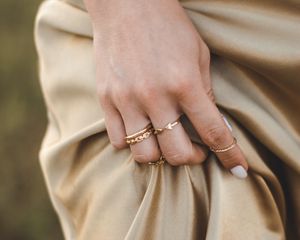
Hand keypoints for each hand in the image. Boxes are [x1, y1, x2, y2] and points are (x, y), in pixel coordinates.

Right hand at [84, 0, 247, 177]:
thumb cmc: (167, 26)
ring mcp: (127, 100)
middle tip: (195, 150)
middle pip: (176, 153)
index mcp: (185, 84)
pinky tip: (140, 128)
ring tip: (163, 140)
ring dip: (159, 154)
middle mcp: (155, 97)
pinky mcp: (106, 100)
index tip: (238, 169)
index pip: (213, 133)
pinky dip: (132, 142)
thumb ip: (205, 94)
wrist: (126, 5)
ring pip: (144, 154)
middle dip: (191, 159)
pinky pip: (117, 140)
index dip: (230, 155)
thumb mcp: (198, 55)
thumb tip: (215, 126)